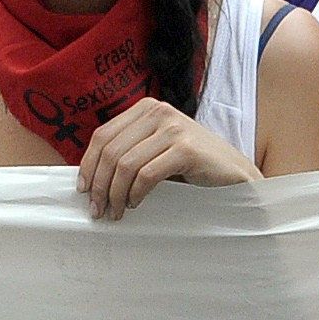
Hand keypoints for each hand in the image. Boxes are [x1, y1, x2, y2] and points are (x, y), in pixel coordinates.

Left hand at [79, 96, 253, 215]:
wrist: (235, 174)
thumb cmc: (191, 166)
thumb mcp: (155, 150)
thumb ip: (129, 151)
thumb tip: (90, 176)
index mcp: (146, 108)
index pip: (103, 135)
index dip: (88, 164)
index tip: (83, 190)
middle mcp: (158, 111)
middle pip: (111, 150)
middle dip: (99, 184)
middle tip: (98, 210)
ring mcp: (173, 128)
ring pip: (125, 164)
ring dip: (115, 194)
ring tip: (116, 212)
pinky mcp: (186, 149)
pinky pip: (146, 174)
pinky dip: (136, 194)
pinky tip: (136, 204)